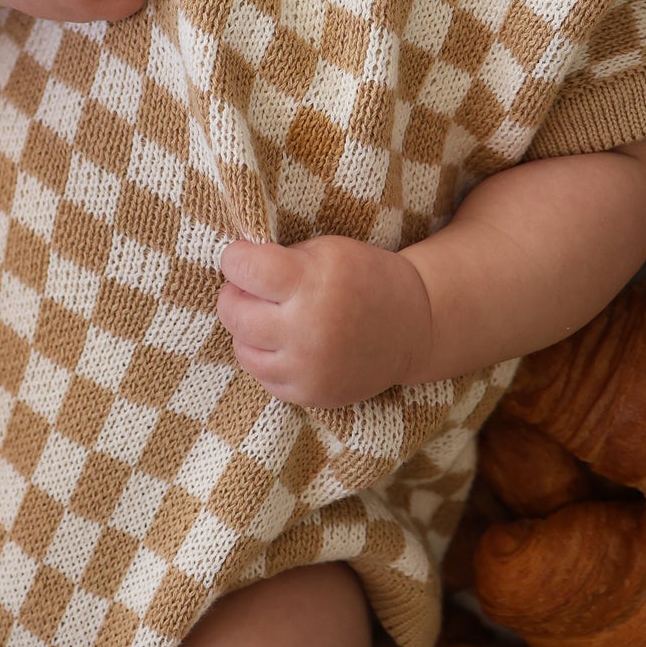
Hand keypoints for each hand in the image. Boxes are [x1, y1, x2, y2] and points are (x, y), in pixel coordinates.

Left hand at [216, 234, 434, 407]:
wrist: (413, 326)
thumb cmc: (362, 277)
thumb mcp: (325, 251)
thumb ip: (278, 259)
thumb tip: (232, 270)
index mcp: (312, 283)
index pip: (243, 268)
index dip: (235, 258)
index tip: (242, 257)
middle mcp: (308, 329)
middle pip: (233, 312)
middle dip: (235, 294)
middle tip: (253, 288)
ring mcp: (309, 368)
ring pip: (242, 349)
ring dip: (247, 329)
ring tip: (270, 316)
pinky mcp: (312, 395)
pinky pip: (263, 377)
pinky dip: (266, 358)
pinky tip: (286, 342)